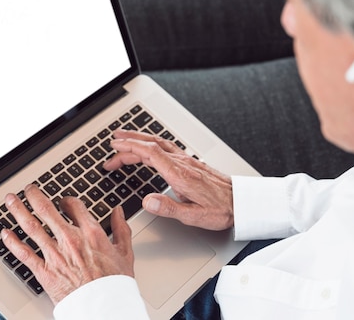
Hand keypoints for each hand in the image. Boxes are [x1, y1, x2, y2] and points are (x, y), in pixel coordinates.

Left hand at [1, 184, 134, 304]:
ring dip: (18, 210)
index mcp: (91, 233)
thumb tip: (118, 212)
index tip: (62, 201)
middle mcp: (70, 240)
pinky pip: (24, 254)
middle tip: (28, 190)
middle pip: (46, 210)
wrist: (104, 307)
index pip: (74, 206)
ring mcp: (55, 255)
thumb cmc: (114, 284)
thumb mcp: (125, 253)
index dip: (66, 200)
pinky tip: (5, 233)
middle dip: (34, 196)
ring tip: (11, 200)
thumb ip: (121, 229)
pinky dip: (12, 242)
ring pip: (31, 227)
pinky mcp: (44, 272)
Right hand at [103, 130, 233, 229]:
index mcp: (179, 174)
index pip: (150, 153)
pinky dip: (152, 143)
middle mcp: (182, 163)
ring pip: (159, 142)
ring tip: (123, 137)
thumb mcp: (194, 216)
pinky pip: (166, 146)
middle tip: (111, 147)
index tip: (114, 147)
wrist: (242, 202)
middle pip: (151, 145)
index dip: (130, 148)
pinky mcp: (190, 162)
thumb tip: (147, 201)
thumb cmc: (221, 209)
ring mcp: (186, 160)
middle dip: (128, 143)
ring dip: (139, 138)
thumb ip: (169, 208)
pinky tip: (148, 146)